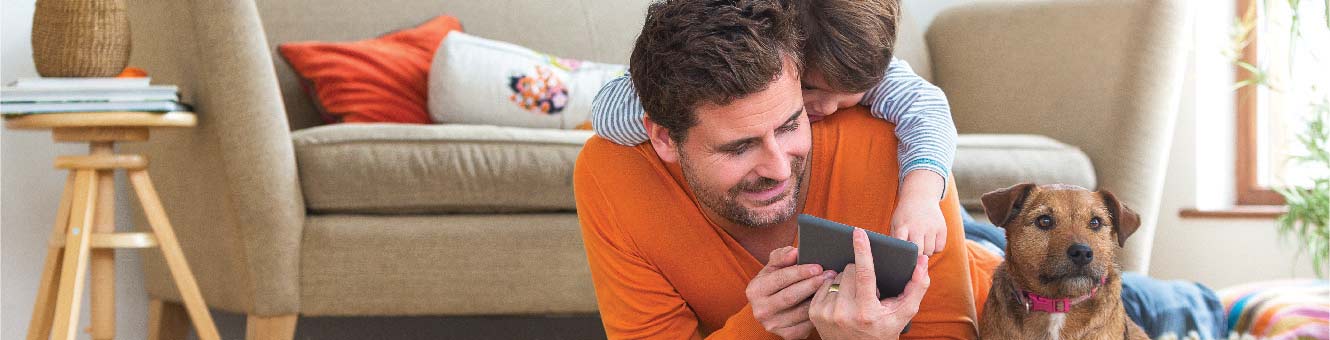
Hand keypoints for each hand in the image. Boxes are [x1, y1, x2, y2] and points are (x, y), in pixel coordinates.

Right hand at [746, 246, 833, 338]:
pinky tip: (826, 302)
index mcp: (755, 290)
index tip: (817, 267)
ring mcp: (773, 325)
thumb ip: (782, 256)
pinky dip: (818, 312)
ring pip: (801, 311)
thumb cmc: (776, 282)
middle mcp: (761, 310)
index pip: (780, 279)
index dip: (800, 272)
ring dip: (819, 298)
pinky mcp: (787, 335)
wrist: (772, 308)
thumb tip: (794, 252)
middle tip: (829, 275)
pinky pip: (807, 324)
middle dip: (812, 284)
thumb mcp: (773, 267)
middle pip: (791, 296)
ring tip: (832, 286)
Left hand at [809, 228, 930, 339]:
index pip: (864, 274)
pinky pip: (823, 284)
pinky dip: (833, 287)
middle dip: (859, 272)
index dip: (862, 250)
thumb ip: (917, 286)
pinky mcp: (815, 313)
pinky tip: (841, 300)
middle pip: (850, 270)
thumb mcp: (904, 313)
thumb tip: (922, 261)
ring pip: (836, 275)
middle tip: (866, 289)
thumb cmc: (884, 330)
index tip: (858, 232)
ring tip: (854, 298)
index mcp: (867, 312)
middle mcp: (844, 313)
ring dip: (846, 280)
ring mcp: (827, 314)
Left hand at [892, 197, 945, 255]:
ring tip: (921, 244)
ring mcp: (931, 227)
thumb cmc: (905, 216)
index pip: (902, 242)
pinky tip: (929, 242)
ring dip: (925, 252)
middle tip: (913, 252)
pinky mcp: (942, 228)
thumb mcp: (895, 224)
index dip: (903, 251)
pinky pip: (939, 248)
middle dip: (915, 256)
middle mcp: (917, 227)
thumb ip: (895, 240)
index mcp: (903, 226)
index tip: (903, 257)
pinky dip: (935, 249)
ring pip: (929, 252)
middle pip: (919, 251)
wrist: (920, 198)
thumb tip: (895, 257)